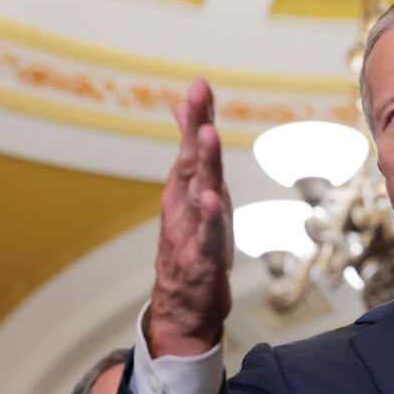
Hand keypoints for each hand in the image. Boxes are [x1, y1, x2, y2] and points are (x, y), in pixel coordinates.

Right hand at [148, 77, 232, 356]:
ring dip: (203, 165)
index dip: (198, 116)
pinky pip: (206, 236)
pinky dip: (209, 217)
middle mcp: (186, 206)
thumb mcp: (195, 197)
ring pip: (198, 193)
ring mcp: (190, 232)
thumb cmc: (192, 247)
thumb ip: (192, 156)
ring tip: (206, 136)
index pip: (192, 147)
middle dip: (196, 127)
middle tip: (198, 95)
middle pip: (191, 162)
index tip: (200, 84)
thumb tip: (186, 112)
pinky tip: (211, 198)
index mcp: (186, 191)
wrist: (182, 308)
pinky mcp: (201, 260)